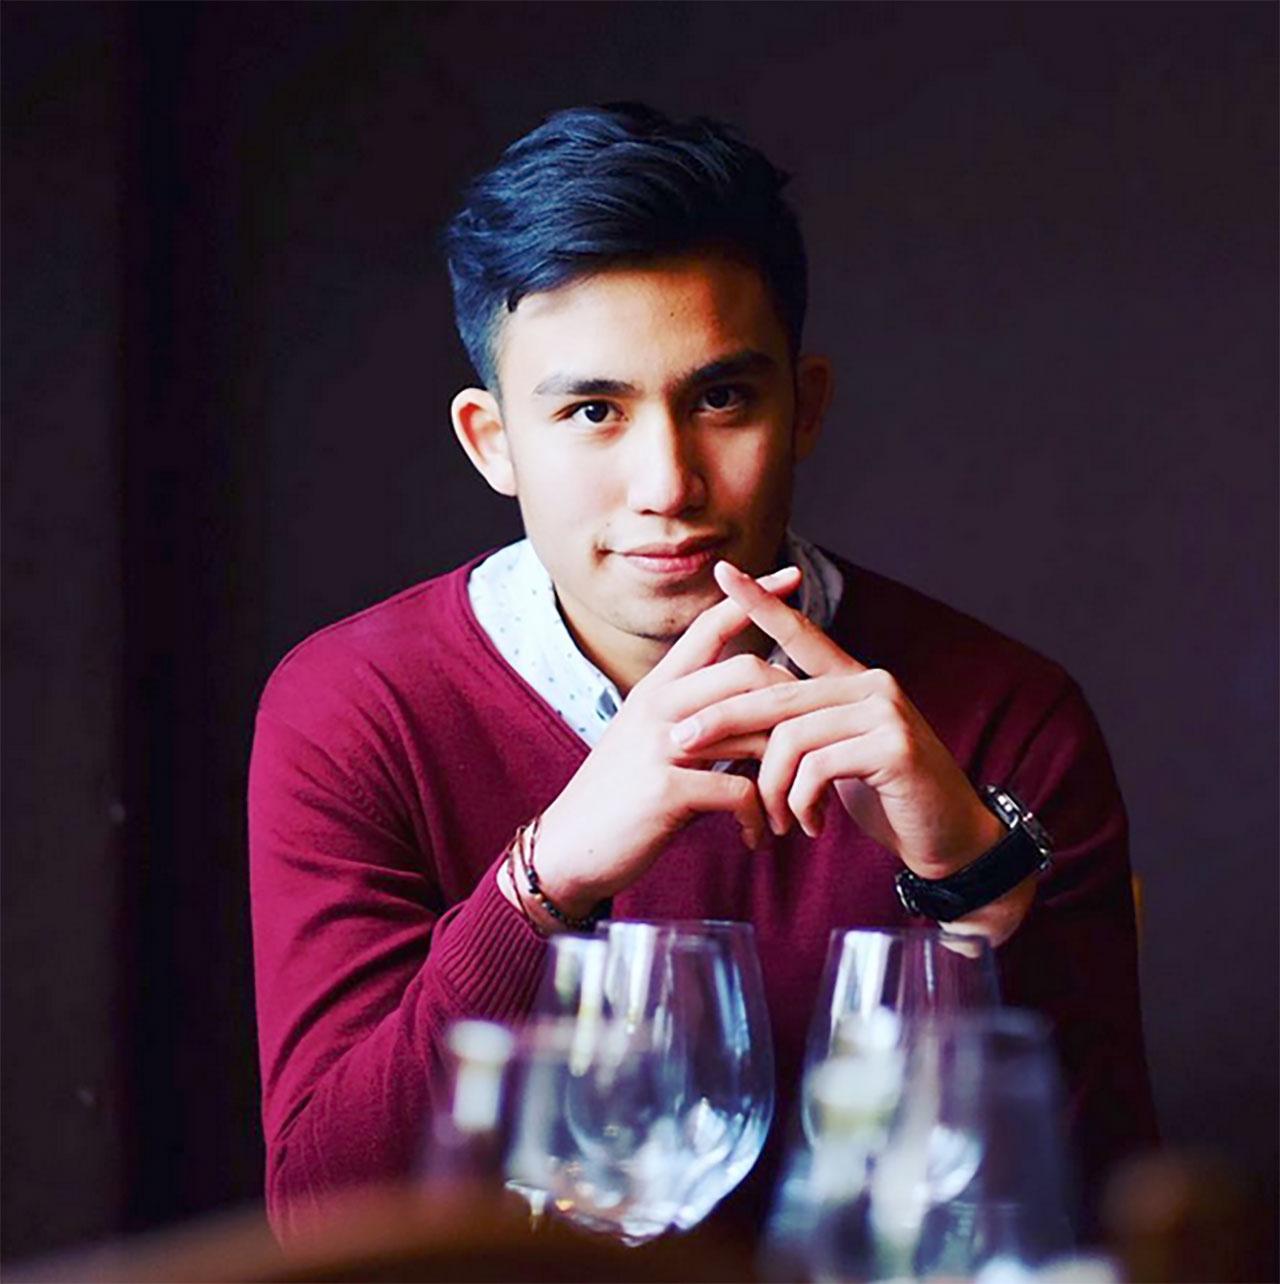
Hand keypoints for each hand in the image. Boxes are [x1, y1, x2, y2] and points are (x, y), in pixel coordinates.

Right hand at [527, 566, 803, 918]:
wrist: (570, 848)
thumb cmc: (623, 797)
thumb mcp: (654, 743)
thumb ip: (702, 722)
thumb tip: (758, 712)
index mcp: (657, 689)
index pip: (709, 627)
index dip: (752, 599)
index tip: (792, 576)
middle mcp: (658, 706)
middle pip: (748, 672)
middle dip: (791, 706)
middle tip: (807, 747)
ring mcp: (660, 745)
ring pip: (752, 731)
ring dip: (784, 774)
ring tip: (793, 805)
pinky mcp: (667, 789)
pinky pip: (741, 791)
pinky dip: (759, 817)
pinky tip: (756, 835)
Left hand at [668, 561, 1003, 880]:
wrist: (948, 839)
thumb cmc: (887, 798)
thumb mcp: (837, 757)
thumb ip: (803, 729)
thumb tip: (740, 718)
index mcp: (854, 680)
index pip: (800, 633)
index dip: (761, 601)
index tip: (724, 570)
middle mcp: (872, 683)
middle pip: (775, 693)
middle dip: (720, 720)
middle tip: (682, 744)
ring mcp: (886, 711)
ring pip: (790, 737)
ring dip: (771, 787)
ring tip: (777, 821)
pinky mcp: (894, 746)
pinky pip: (816, 767)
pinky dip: (801, 803)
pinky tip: (809, 826)